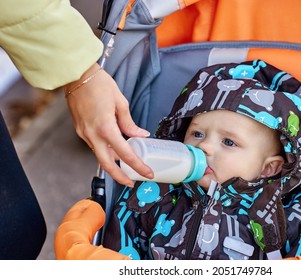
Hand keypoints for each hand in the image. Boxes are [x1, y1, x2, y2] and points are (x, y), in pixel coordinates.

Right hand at [63, 63, 153, 185]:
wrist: (76, 74)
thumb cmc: (98, 84)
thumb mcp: (120, 102)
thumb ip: (129, 123)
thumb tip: (140, 135)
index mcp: (106, 128)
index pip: (125, 154)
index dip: (138, 166)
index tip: (147, 174)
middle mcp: (92, 135)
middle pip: (107, 164)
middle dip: (120, 177)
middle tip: (132, 181)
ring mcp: (84, 133)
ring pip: (99, 155)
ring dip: (113, 162)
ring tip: (127, 164)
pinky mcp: (80, 130)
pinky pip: (94, 146)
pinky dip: (106, 151)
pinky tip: (115, 149)